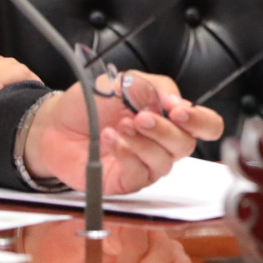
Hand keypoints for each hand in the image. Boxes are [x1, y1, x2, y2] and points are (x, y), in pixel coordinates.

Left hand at [24, 71, 224, 193]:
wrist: (55, 123)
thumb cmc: (92, 103)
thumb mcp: (127, 82)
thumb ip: (157, 87)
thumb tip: (180, 103)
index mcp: (171, 117)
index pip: (206, 125)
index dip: (200, 121)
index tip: (179, 110)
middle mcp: (164, 144)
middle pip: (187, 146)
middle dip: (165, 130)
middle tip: (140, 117)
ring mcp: (146, 165)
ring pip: (164, 162)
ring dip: (143, 142)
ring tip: (120, 126)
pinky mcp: (127, 181)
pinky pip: (139, 174)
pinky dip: (126, 154)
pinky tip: (110, 139)